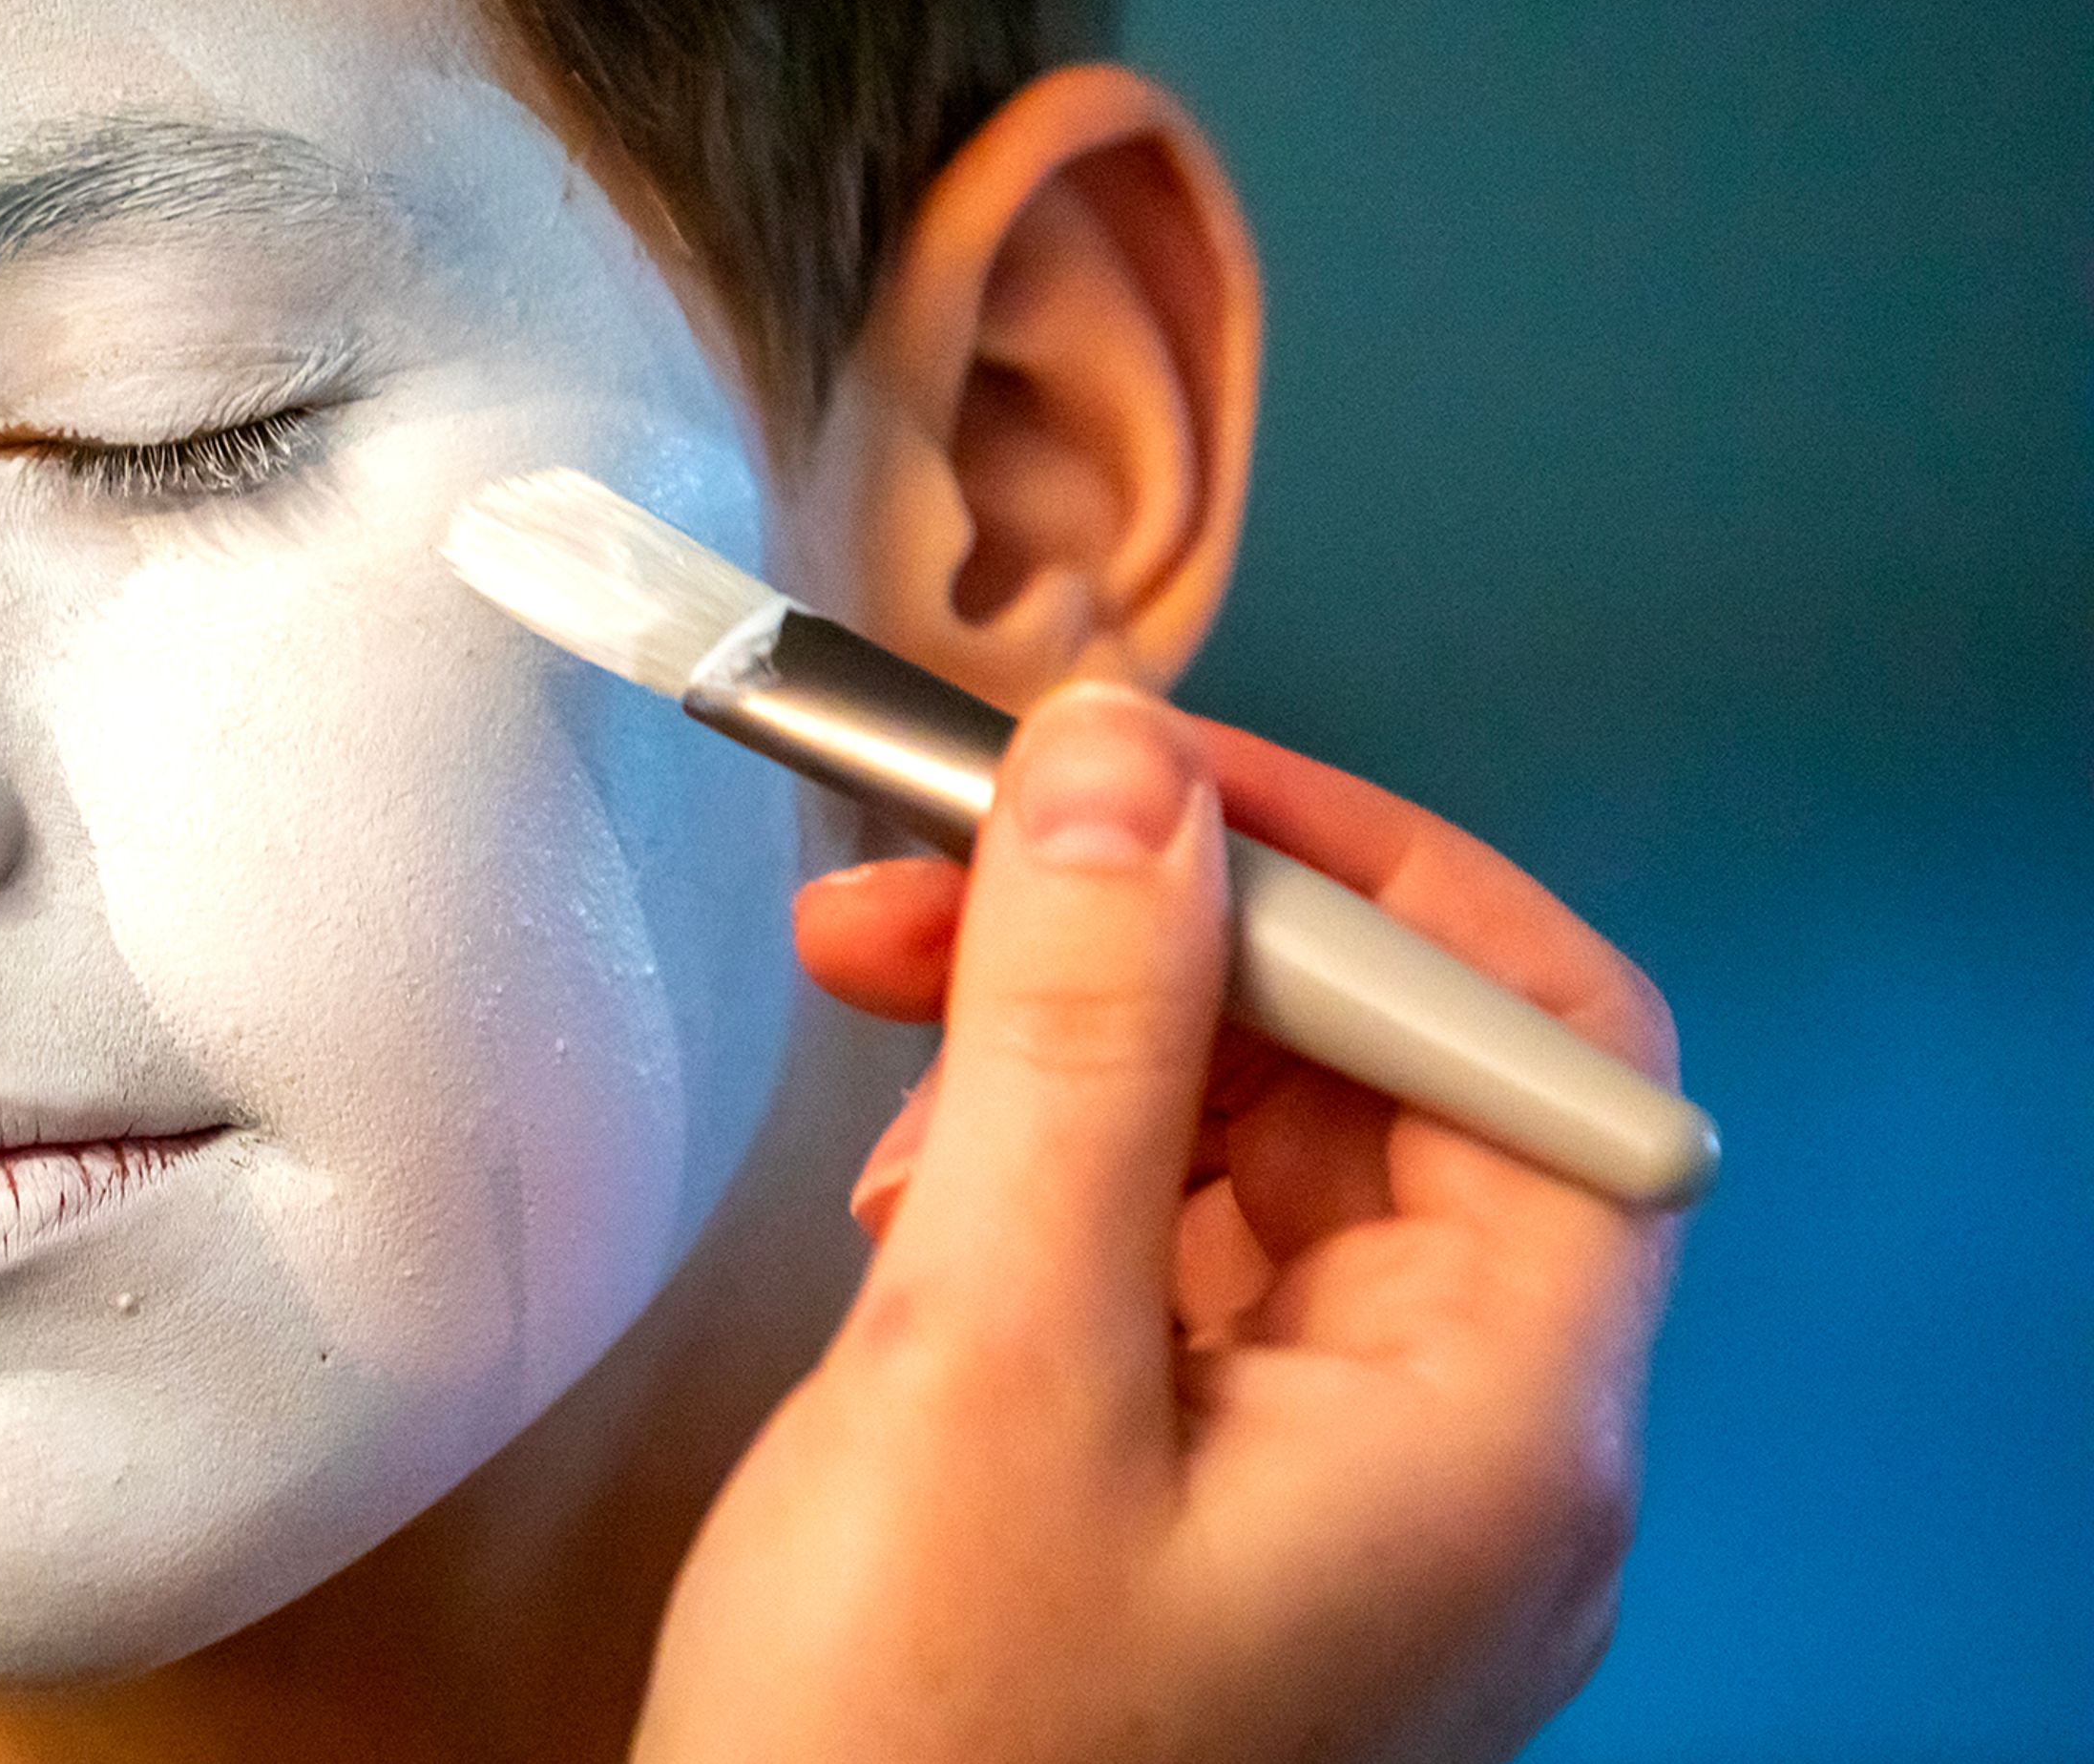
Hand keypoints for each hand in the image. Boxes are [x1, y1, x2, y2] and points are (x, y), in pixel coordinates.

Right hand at [635, 681, 1679, 1763]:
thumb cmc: (911, 1742)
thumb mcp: (983, 1350)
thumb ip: (1069, 1035)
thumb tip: (1122, 755)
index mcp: (1499, 1434)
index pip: (1539, 1053)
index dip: (1356, 875)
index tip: (1131, 775)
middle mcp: (1467, 1468)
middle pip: (1385, 1100)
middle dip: (1154, 952)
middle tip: (918, 878)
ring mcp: (1345, 1516)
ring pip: (1264, 1178)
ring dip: (1075, 1062)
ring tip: (882, 1040)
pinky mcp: (1219, 1539)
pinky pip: (1182, 1287)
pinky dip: (1049, 1192)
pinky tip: (908, 1206)